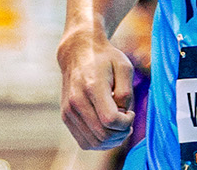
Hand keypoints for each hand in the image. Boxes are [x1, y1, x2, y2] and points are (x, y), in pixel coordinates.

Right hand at [57, 31, 134, 149]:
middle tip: (127, 119)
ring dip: (111, 141)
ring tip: (119, 126)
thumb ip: (126, 92)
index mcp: (92, 87)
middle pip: (103, 135)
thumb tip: (121, 114)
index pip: (110, 120)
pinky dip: (100, 142)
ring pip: (93, 143)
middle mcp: (76, 101)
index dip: (126, 122)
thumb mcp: (124, 67)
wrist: (78, 52)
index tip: (131, 112)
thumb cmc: (105, 59)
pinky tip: (108, 129)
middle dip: (121, 133)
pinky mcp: (66, 117)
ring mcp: (69, 111)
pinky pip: (84, 142)